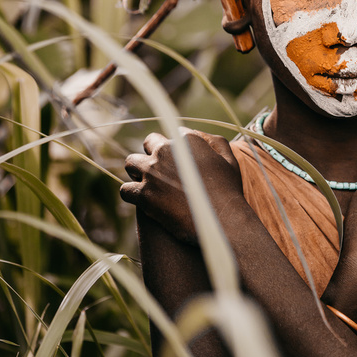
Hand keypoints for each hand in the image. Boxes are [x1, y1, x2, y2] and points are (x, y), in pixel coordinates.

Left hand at [121, 130, 241, 242]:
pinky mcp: (144, 194)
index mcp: (186, 140)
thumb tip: (202, 136)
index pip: (170, 135)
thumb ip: (217, 143)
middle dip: (151, 154)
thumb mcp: (230, 161)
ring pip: (131, 162)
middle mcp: (166, 150)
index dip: (173, 148)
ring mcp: (153, 172)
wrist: (222, 221)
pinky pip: (126, 189)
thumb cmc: (229, 192)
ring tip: (146, 183)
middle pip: (148, 143)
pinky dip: (131, 194)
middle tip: (158, 170)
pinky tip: (140, 200)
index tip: (176, 161)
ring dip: (137, 171)